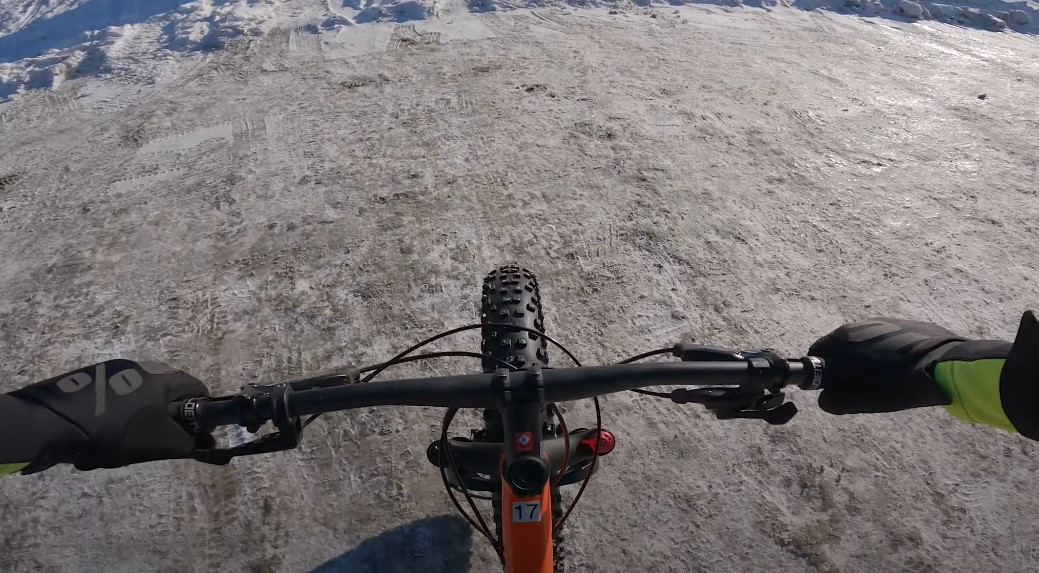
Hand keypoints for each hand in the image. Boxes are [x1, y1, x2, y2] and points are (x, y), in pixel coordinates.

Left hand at [10, 360, 212, 469]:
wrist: (50, 424)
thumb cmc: (114, 432)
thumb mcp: (158, 444)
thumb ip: (188, 443)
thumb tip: (206, 442)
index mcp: (161, 377)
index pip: (197, 388)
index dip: (201, 413)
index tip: (194, 434)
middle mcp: (139, 367)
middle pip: (166, 394)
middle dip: (165, 419)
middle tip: (156, 442)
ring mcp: (110, 371)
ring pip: (138, 399)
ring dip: (138, 420)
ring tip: (122, 445)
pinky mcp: (87, 379)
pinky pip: (113, 400)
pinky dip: (114, 418)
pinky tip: (98, 438)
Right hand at [808, 318, 964, 413]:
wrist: (949, 364)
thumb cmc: (903, 384)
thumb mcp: (868, 400)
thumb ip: (839, 400)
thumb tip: (824, 399)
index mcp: (843, 341)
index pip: (815, 355)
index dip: (820, 373)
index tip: (833, 387)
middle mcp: (856, 326)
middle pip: (836, 346)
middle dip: (839, 363)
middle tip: (856, 384)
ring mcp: (878, 321)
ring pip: (858, 341)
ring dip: (859, 356)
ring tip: (879, 375)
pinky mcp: (899, 322)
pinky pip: (878, 336)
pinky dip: (879, 349)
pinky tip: (896, 364)